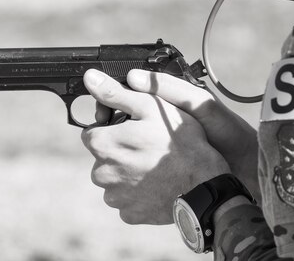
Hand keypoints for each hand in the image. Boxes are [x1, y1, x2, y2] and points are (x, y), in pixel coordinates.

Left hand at [82, 69, 229, 224]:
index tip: (132, 126)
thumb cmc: (180, 141)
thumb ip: (115, 93)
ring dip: (127, 170)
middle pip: (103, 155)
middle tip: (147, 143)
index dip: (112, 126)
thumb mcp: (149, 106)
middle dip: (119, 148)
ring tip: (154, 163)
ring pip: (114, 178)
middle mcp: (102, 174)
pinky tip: (156, 181)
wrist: (203, 183)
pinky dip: (137, 191)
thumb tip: (90, 78)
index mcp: (103, 144)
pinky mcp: (129, 214)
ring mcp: (115, 197)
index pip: (93, 131)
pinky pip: (126, 199)